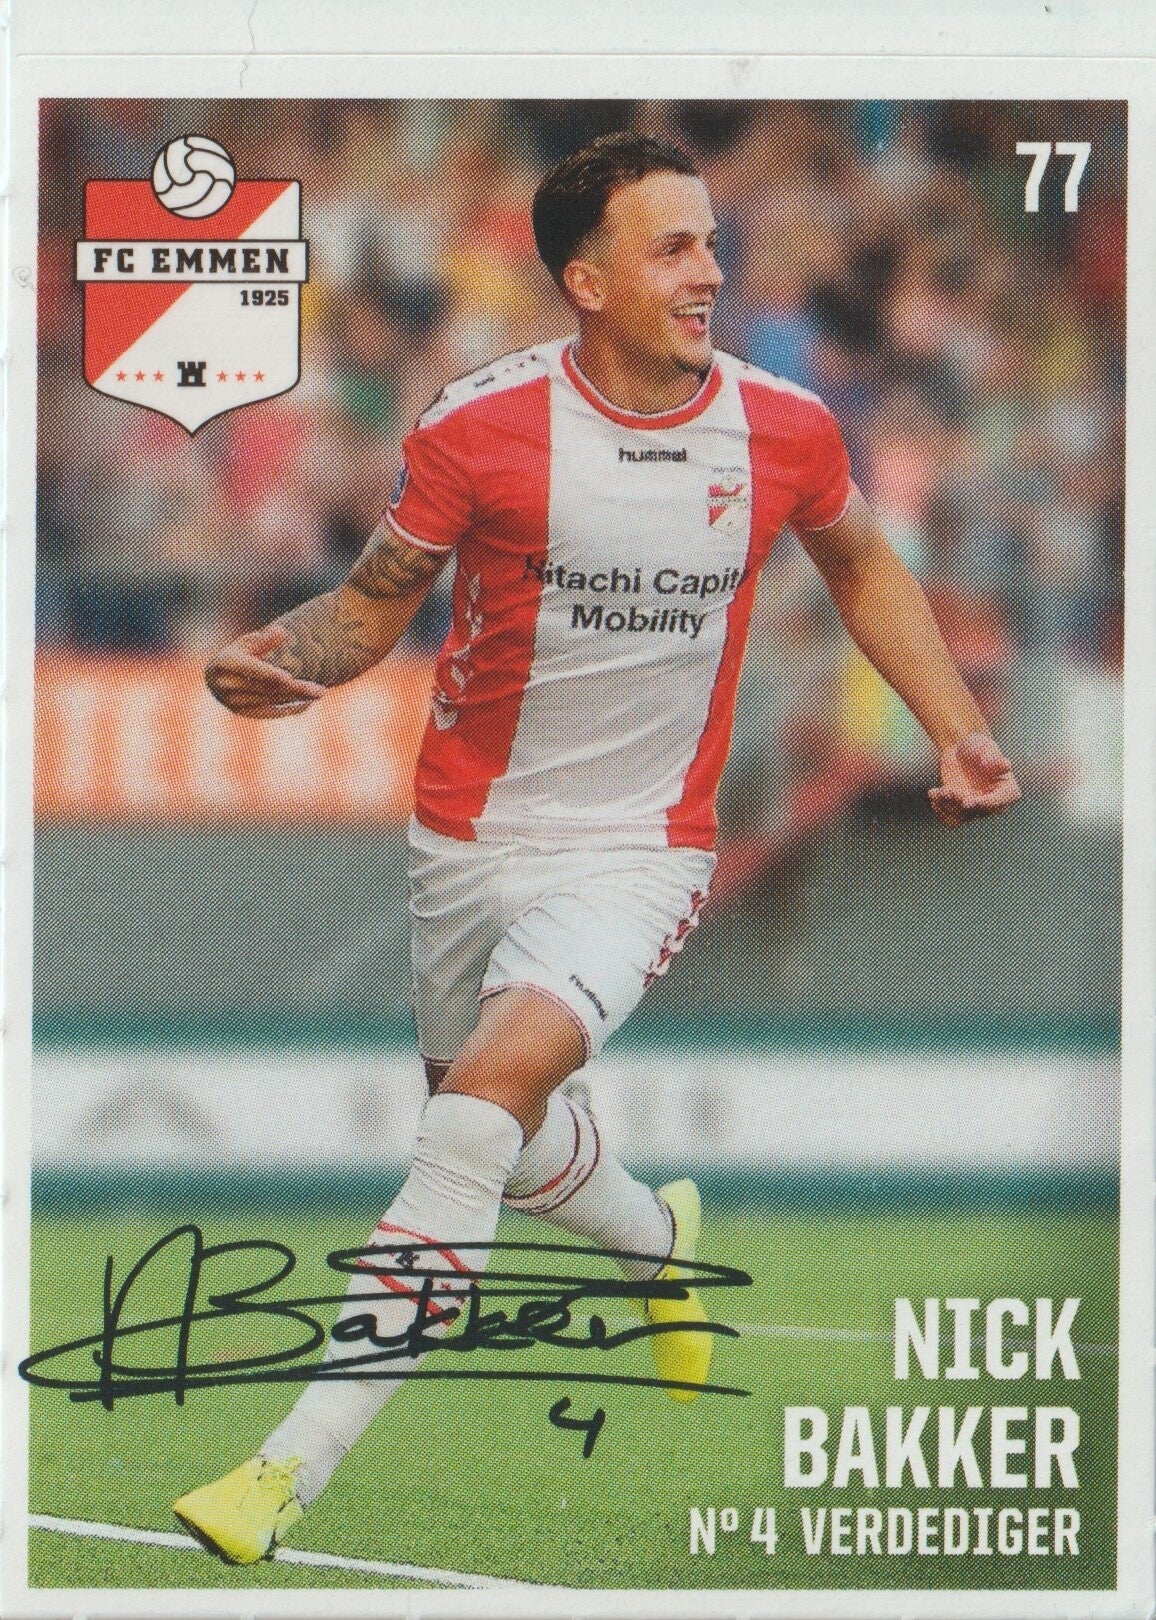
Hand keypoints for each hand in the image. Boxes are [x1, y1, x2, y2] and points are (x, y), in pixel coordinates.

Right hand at [205, 624, 326, 718]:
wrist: (222, 676)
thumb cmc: (240, 653)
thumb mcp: (248, 642)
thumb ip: (264, 640)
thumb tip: (281, 631)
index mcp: (223, 662)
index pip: (248, 668)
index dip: (268, 673)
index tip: (288, 677)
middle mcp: (224, 684)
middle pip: (265, 687)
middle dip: (294, 688)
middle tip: (320, 690)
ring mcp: (232, 701)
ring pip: (270, 700)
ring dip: (296, 697)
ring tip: (319, 692)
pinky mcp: (242, 712)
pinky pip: (269, 712)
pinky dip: (289, 707)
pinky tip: (308, 702)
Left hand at [929, 731, 1020, 826]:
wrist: (961, 751)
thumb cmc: (977, 747)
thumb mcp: (985, 746)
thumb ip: (993, 756)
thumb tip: (1004, 765)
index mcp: (1007, 789)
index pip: (1000, 802)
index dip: (987, 804)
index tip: (971, 802)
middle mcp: (993, 803)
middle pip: (979, 812)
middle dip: (961, 803)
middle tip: (947, 790)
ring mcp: (976, 808)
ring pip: (962, 817)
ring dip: (947, 805)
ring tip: (936, 791)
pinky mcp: (961, 810)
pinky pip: (951, 820)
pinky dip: (940, 810)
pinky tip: (934, 795)